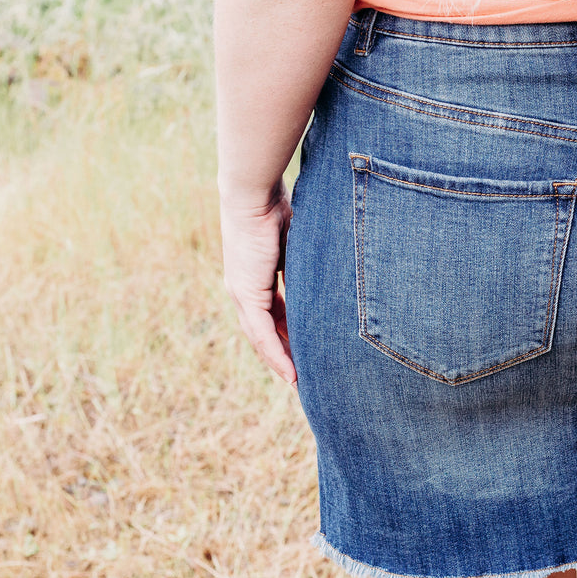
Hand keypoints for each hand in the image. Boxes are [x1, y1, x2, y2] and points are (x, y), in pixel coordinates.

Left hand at [220, 183, 295, 384]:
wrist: (254, 193)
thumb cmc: (278, 205)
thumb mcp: (298, 243)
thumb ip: (306, 263)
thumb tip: (334, 271)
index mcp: (255, 275)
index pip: (272, 314)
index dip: (287, 334)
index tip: (306, 350)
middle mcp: (244, 288)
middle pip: (264, 332)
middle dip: (284, 354)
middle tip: (304, 377)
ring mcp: (242, 292)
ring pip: (261, 338)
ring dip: (280, 362)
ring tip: (299, 384)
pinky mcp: (246, 293)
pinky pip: (261, 333)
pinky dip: (276, 354)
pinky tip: (291, 373)